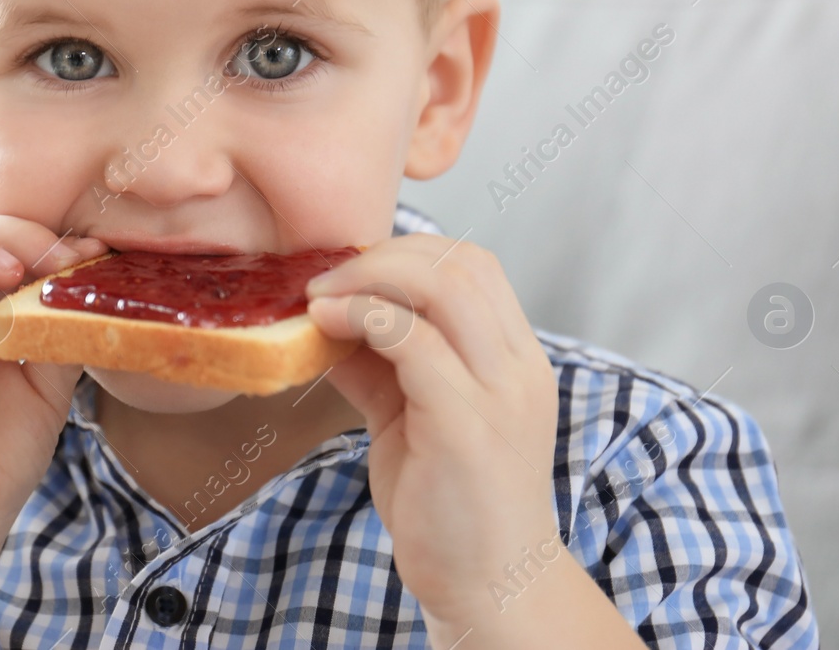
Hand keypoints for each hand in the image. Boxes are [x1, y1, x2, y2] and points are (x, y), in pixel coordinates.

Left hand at [303, 234, 561, 637]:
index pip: (474, 264)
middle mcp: (520, 368)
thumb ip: (382, 364)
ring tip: (318, 297)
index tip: (347, 270)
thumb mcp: (413, 417)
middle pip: (461, 261)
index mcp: (516, 359)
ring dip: (368, 278)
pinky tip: (326, 328)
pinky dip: (364, 318)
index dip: (406, 251)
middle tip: (324, 278)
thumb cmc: (449, 505)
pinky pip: (415, 342)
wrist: (486, 587)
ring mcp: (499, 394)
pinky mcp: (466, 425)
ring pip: (443, 287)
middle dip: (382, 254)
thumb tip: (326, 315)